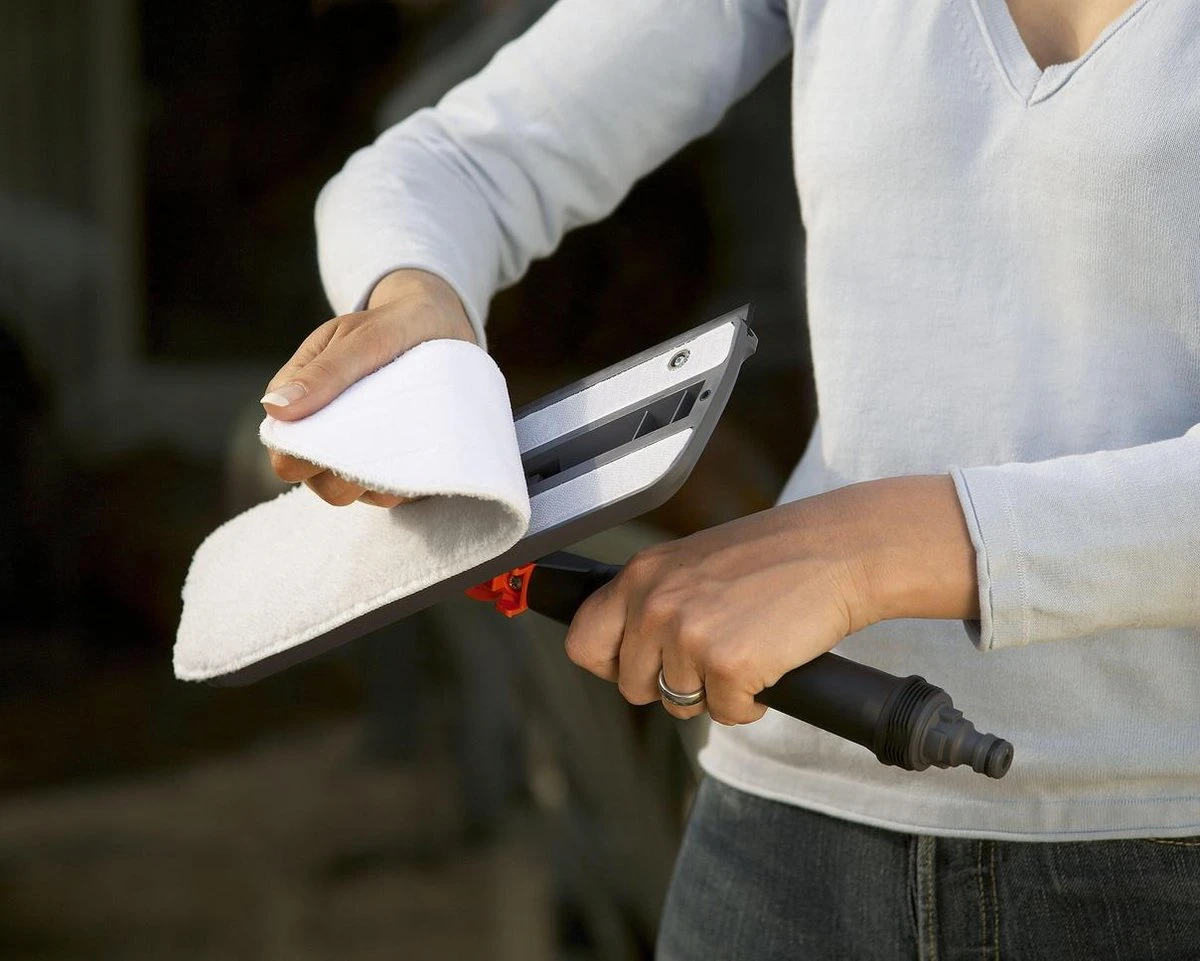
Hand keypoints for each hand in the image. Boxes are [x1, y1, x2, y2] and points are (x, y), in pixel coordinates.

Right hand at [262, 269, 476, 505]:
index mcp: (299, 403)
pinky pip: (393, 493)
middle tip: (385, 434)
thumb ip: (325, 371)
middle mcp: (324, 437)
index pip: (286, 450)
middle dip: (349, 470)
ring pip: (356, 493)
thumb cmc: (391, 327)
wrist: (441, 326)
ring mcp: (359, 456)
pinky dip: (406, 478)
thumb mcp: (361, 338)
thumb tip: (274, 408)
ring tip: (409, 435)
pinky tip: (423, 447)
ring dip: (380, 475)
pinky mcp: (394, 469)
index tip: (344, 430)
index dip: (306, 452)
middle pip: (320, 484)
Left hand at [563, 475, 977, 724]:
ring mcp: (689, 637)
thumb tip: (631, 646)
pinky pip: (727, 714)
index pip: (583, 641)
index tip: (636, 666)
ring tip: (746, 651)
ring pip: (680, 703)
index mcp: (641, 576)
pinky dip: (749, 703)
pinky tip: (768, 665)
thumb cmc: (774, 555)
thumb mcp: (693, 562)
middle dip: (668, 686)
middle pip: (631, 685)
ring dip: (713, 692)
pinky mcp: (729, 666)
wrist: (837, 550)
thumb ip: (654, 598)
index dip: (609, 663)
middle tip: (707, 663)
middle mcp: (655, 605)